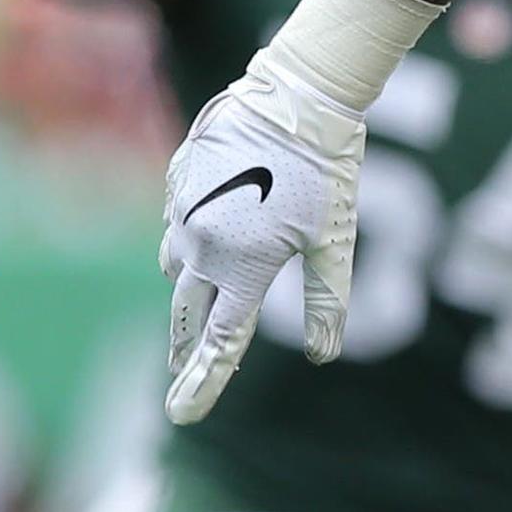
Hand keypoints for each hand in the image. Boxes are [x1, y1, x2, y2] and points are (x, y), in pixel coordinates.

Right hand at [160, 48, 366, 420]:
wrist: (297, 96)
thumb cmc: (327, 171)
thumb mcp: (334, 241)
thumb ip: (328, 302)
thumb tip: (323, 354)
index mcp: (244, 268)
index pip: (220, 341)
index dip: (203, 383)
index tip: (181, 415)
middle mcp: (203, 246)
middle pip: (187, 313)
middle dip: (186, 346)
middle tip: (182, 373)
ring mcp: (183, 212)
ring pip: (177, 267)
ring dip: (190, 289)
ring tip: (201, 306)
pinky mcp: (176, 182)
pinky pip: (177, 225)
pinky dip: (192, 238)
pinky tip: (214, 229)